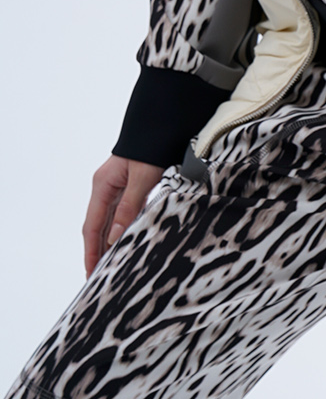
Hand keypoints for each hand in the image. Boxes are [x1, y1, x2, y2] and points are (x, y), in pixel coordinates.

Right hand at [83, 156, 163, 277]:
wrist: (163, 121)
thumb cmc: (151, 145)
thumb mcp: (142, 178)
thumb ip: (129, 207)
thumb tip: (115, 238)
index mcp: (103, 185)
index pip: (91, 227)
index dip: (91, 252)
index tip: (90, 273)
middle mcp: (106, 187)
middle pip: (98, 226)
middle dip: (97, 252)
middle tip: (99, 277)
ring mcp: (118, 185)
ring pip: (111, 220)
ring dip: (110, 242)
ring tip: (112, 265)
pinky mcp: (131, 184)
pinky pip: (124, 212)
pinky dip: (124, 228)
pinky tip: (129, 240)